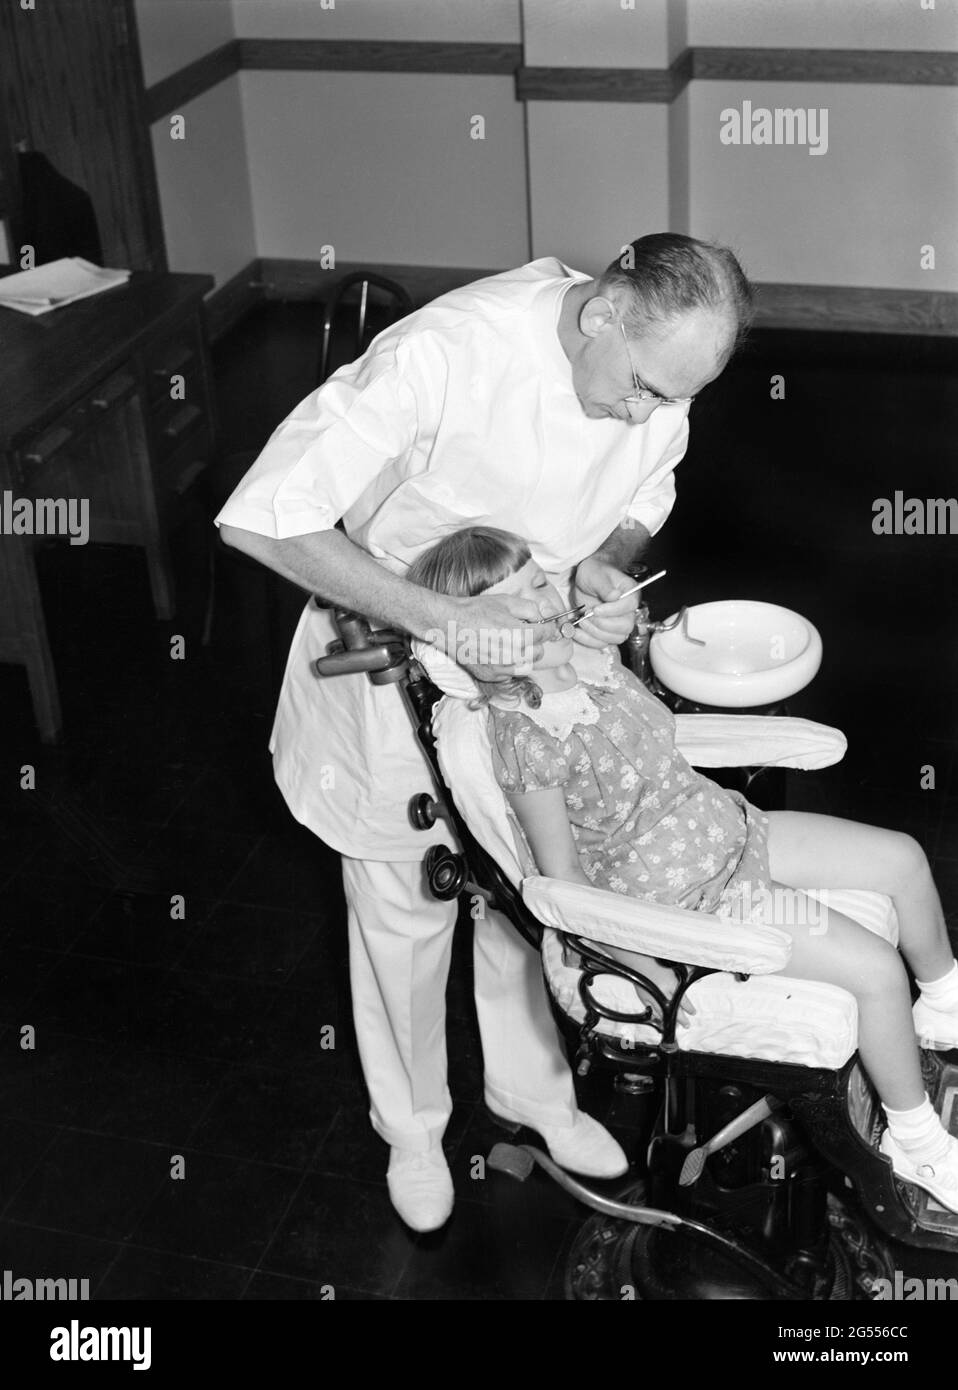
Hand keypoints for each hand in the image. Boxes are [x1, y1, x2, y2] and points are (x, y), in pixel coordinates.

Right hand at [438, 593, 556, 679]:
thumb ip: (531, 609)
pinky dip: (510, 664)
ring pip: (527, 665)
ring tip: (511, 643)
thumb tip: (545, 617)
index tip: (545, 626)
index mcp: (519, 635)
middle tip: (522, 631)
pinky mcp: (491, 675)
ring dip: (524, 655)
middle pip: (539, 652)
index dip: (547, 627)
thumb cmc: (475, 611)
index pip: (546, 634)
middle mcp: (512, 655)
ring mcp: (502, 668)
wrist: (449, 625)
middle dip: (534, 641)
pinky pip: (511, 673)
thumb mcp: (506, 601)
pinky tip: (498, 651)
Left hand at [571, 556, 640, 648]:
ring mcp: (618, 623)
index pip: (630, 606)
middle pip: (625, 627)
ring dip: (595, 633)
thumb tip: (614, 596)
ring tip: (582, 620)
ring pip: (615, 638)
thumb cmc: (593, 573)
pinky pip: (602, 643)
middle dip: (603, 624)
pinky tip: (577, 631)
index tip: (596, 609)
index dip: (613, 610)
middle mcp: (627, 610)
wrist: (584, 580)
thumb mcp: (595, 574)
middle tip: (587, 615)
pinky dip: (588, 640)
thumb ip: (604, 585)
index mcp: (630, 592)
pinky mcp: (606, 631)